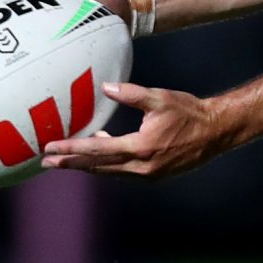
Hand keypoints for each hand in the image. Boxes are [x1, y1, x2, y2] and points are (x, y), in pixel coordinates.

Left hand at [42, 81, 230, 179]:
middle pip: (97, 167)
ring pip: (109, 172)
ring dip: (86, 166)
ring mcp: (148, 174)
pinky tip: (98, 156)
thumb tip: (105, 88)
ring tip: (65, 162)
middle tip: (46, 162)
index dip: (71, 149)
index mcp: (140, 148)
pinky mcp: (154, 175)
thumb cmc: (188, 111)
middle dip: (71, 163)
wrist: (216, 132)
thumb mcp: (159, 98)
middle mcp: (141, 167)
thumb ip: (130, 94)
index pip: (96, 150)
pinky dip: (106, 166)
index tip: (50, 149)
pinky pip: (122, 171)